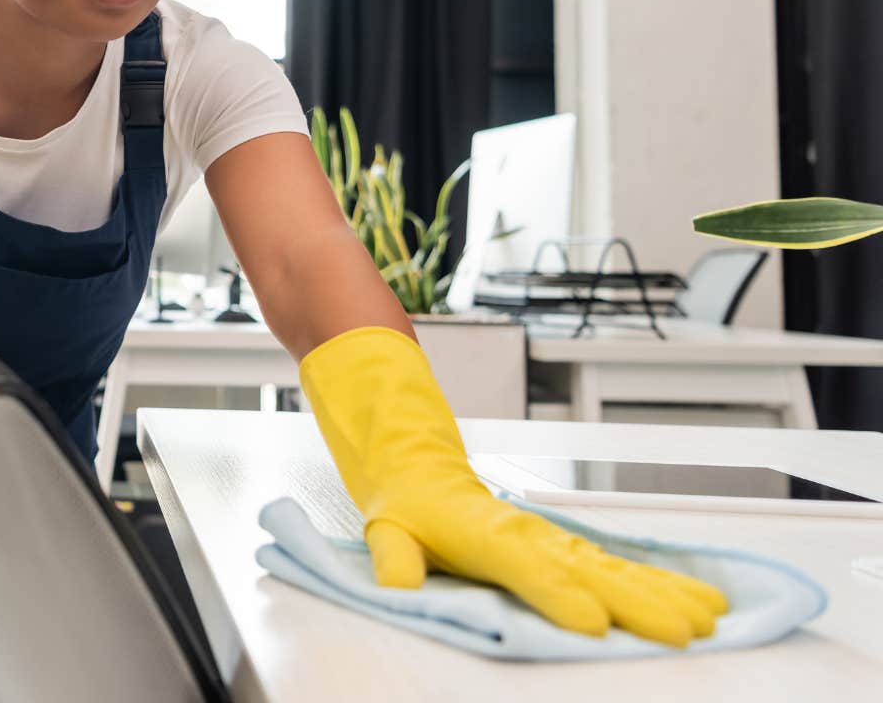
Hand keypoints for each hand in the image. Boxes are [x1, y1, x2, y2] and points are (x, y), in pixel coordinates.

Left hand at [299, 327, 729, 645]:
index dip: (559, 594)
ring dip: (667, 593)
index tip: (593, 623)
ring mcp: (558, 542)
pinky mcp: (572, 549)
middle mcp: (533, 537)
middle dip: (639, 603)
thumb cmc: (409, 509)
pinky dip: (666, 583)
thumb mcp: (389, 533)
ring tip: (710, 617)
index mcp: (488, 536)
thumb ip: (396, 561)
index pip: (528, 568)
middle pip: (592, 572)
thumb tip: (397, 585)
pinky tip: (703, 601)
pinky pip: (624, 568)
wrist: (423, 468)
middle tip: (683, 632)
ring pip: (620, 569)